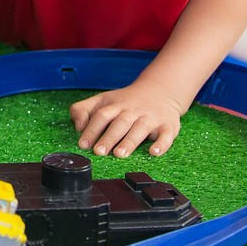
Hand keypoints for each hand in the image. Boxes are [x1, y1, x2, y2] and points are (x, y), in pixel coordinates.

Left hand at [69, 78, 186, 157]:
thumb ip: (84, 110)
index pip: (101, 116)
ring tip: (120, 154)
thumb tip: (77, 126)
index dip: (91, 129)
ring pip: (140, 128)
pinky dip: (161, 144)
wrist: (160, 91)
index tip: (83, 144)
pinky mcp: (168, 126)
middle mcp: (133, 111)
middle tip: (99, 151)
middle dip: (109, 137)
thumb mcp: (103, 100)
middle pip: (120, 123)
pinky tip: (154, 152)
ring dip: (130, 141)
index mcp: (115, 105)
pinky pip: (166, 135)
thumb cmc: (127, 101)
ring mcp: (151, 118)